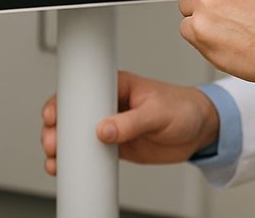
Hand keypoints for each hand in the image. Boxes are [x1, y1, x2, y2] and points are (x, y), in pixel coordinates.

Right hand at [41, 70, 219, 174]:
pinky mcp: (116, 145)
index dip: (63, 102)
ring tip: (55, 160)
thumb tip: (103, 130)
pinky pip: (90, 152)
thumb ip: (130, 122)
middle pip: (73, 114)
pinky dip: (76, 160)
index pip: (82, 90)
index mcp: (117, 85)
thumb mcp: (157, 113)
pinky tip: (66, 168)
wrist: (201, 130)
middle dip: (57, 128)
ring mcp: (111, 125)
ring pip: (77, 134)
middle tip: (53, 142)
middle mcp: (109, 104)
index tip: (52, 116)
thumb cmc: (183, 109)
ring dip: (62, 146)